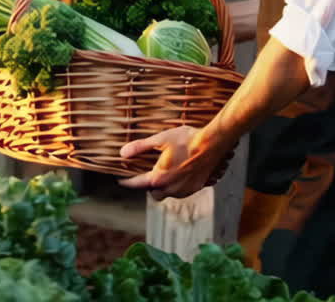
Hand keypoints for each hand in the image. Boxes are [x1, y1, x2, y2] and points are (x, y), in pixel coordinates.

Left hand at [118, 126, 232, 199]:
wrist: (214, 143)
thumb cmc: (186, 139)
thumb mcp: (160, 139)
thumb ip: (140, 147)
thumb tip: (122, 153)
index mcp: (159, 178)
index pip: (137, 184)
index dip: (127, 181)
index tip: (120, 180)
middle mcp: (171, 189)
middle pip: (154, 194)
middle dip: (150, 187)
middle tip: (149, 175)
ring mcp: (185, 190)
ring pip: (169, 193)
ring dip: (166, 186)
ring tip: (166, 172)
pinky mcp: (197, 187)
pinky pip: (183, 190)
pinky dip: (179, 184)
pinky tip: (181, 173)